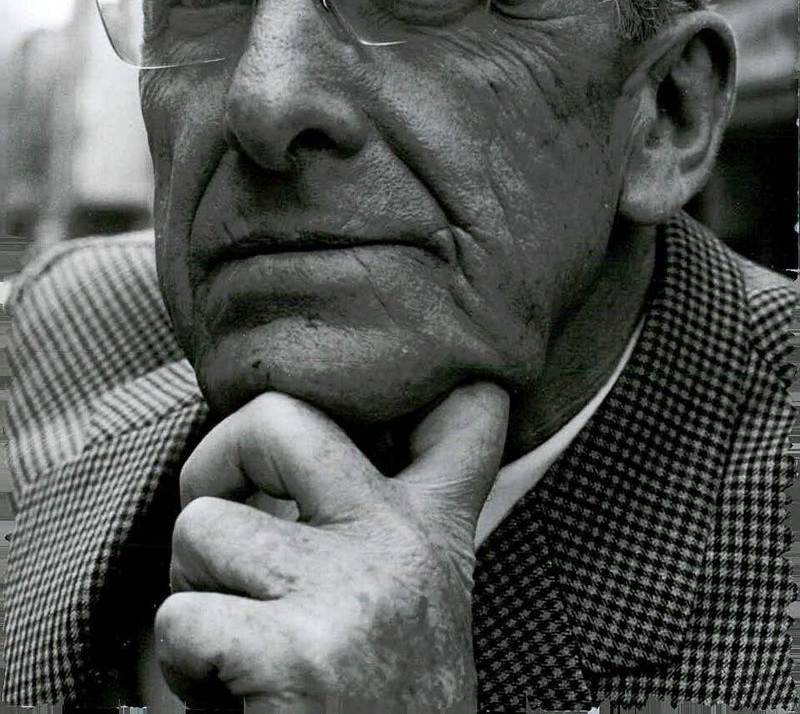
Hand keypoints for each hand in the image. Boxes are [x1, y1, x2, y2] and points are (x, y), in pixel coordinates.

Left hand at [155, 382, 508, 711]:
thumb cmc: (387, 702)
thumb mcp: (419, 601)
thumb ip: (385, 526)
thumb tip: (294, 460)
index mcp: (431, 528)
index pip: (465, 414)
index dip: (432, 378)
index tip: (389, 387)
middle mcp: (399, 540)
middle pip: (279, 418)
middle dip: (216, 456)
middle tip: (217, 510)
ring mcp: (350, 588)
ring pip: (203, 529)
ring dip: (193, 591)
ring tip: (234, 643)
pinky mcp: (297, 651)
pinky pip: (180, 623)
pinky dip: (180, 669)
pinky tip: (227, 698)